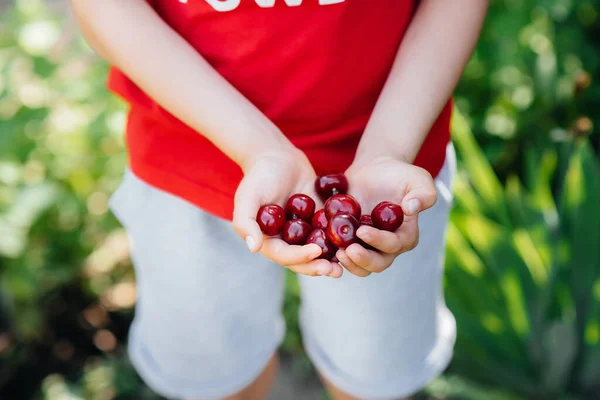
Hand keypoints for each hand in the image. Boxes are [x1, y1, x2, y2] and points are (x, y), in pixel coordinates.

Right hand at [233, 150, 343, 277]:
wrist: (277, 156)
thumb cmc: (259, 176)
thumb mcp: (247, 197)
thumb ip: (246, 223)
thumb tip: (254, 248)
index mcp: (268, 240)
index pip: (284, 255)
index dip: (300, 257)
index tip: (316, 252)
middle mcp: (286, 241)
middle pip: (303, 260)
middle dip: (318, 266)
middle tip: (335, 270)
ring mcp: (303, 232)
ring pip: (319, 251)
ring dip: (332, 260)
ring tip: (347, 262)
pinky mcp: (318, 221)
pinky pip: (330, 233)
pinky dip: (341, 240)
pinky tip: (355, 242)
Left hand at [337, 156, 437, 276]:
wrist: (374, 170)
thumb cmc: (400, 175)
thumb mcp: (418, 179)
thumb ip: (423, 194)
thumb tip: (411, 208)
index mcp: (406, 237)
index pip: (393, 245)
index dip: (379, 241)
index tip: (362, 231)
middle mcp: (387, 248)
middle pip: (377, 264)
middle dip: (362, 260)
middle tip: (346, 250)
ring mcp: (367, 247)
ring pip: (359, 266)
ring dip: (349, 264)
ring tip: (336, 252)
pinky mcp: (350, 243)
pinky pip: (342, 256)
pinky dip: (333, 256)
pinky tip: (322, 247)